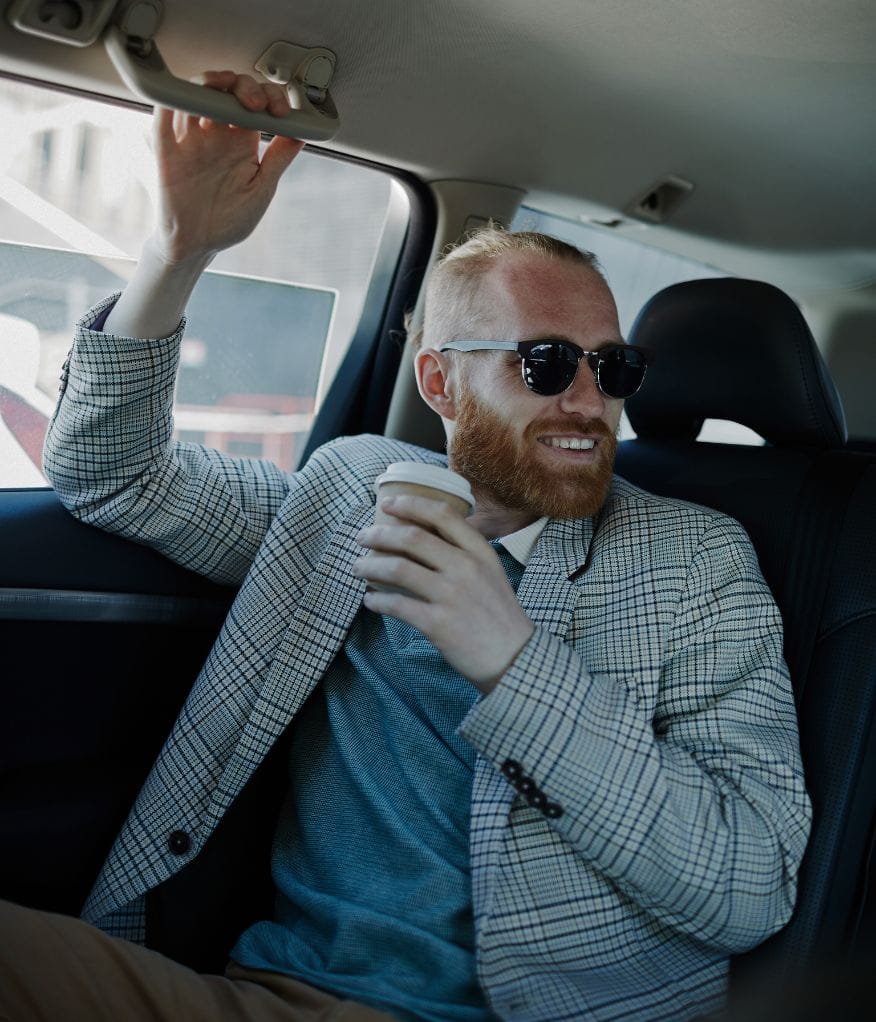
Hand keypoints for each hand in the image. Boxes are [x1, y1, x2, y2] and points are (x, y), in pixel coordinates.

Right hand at [152, 71, 303, 265]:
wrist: (197, 245)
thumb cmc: (229, 220)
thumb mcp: (261, 189)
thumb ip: (279, 159)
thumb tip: (303, 133)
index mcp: (241, 142)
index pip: (255, 104)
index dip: (269, 97)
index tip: (281, 111)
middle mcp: (216, 134)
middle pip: (226, 91)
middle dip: (244, 87)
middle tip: (256, 104)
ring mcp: (191, 139)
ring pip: (195, 95)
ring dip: (210, 83)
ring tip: (226, 86)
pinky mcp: (166, 150)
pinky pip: (164, 117)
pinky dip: (172, 100)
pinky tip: (187, 95)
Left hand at [353, 495, 535, 692]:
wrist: (513, 656)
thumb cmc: (498, 613)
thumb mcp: (490, 572)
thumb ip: (463, 552)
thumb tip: (422, 535)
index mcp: (479, 551)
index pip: (442, 514)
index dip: (410, 504)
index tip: (388, 503)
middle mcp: (465, 568)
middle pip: (412, 538)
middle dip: (379, 534)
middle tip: (362, 537)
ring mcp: (451, 595)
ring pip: (398, 569)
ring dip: (370, 566)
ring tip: (358, 568)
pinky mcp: (438, 624)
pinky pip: (397, 605)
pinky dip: (377, 601)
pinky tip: (370, 600)